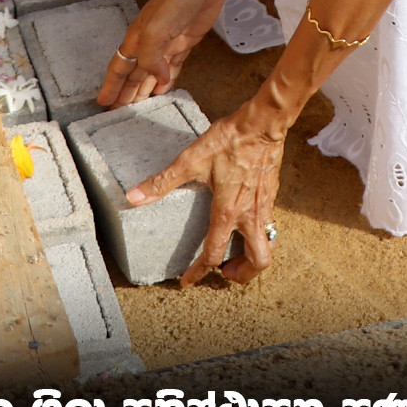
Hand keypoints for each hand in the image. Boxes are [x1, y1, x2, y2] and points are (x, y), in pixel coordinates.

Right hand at [98, 0, 225, 108]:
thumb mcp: (155, 31)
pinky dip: (166, 79)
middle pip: (133, 74)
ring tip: (137, 106)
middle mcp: (149, 44)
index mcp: (137, 40)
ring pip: (151, 72)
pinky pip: (173, 66)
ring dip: (144, 89)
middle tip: (118, 114)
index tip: (103, 103)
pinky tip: (163, 88)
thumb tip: (157, 80)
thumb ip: (151, 58)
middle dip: (125, 93)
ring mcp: (167, 43)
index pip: (120, 68)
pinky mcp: (185, 41)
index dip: (112, 86)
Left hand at [127, 97, 287, 284]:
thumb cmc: (229, 141)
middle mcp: (249, 215)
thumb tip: (134, 196)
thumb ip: (163, 181)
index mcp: (227, 212)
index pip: (212, 254)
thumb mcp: (191, 160)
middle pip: (257, 261)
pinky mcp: (272, 195)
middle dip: (242, 275)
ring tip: (237, 255)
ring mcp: (264, 207)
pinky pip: (270, 226)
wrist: (262, 125)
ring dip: (253, 257)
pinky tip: (245, 223)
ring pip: (268, 246)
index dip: (198, 272)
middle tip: (225, 272)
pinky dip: (259, 235)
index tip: (187, 282)